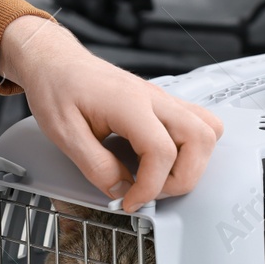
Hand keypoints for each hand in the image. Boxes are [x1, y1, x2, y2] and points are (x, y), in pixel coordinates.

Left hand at [0, 17, 223, 209]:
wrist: (56, 61)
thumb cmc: (57, 88)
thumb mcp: (63, 133)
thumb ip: (95, 165)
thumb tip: (121, 190)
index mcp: (129, 103)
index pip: (162, 151)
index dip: (150, 186)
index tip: (130, 201)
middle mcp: (153, 97)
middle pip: (200, 139)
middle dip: (182, 177)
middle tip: (151, 192)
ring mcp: (161, 98)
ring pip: (208, 130)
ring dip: (193, 163)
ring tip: (159, 178)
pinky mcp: (161, 103)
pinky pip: (196, 123)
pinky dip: (190, 149)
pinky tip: (161, 160)